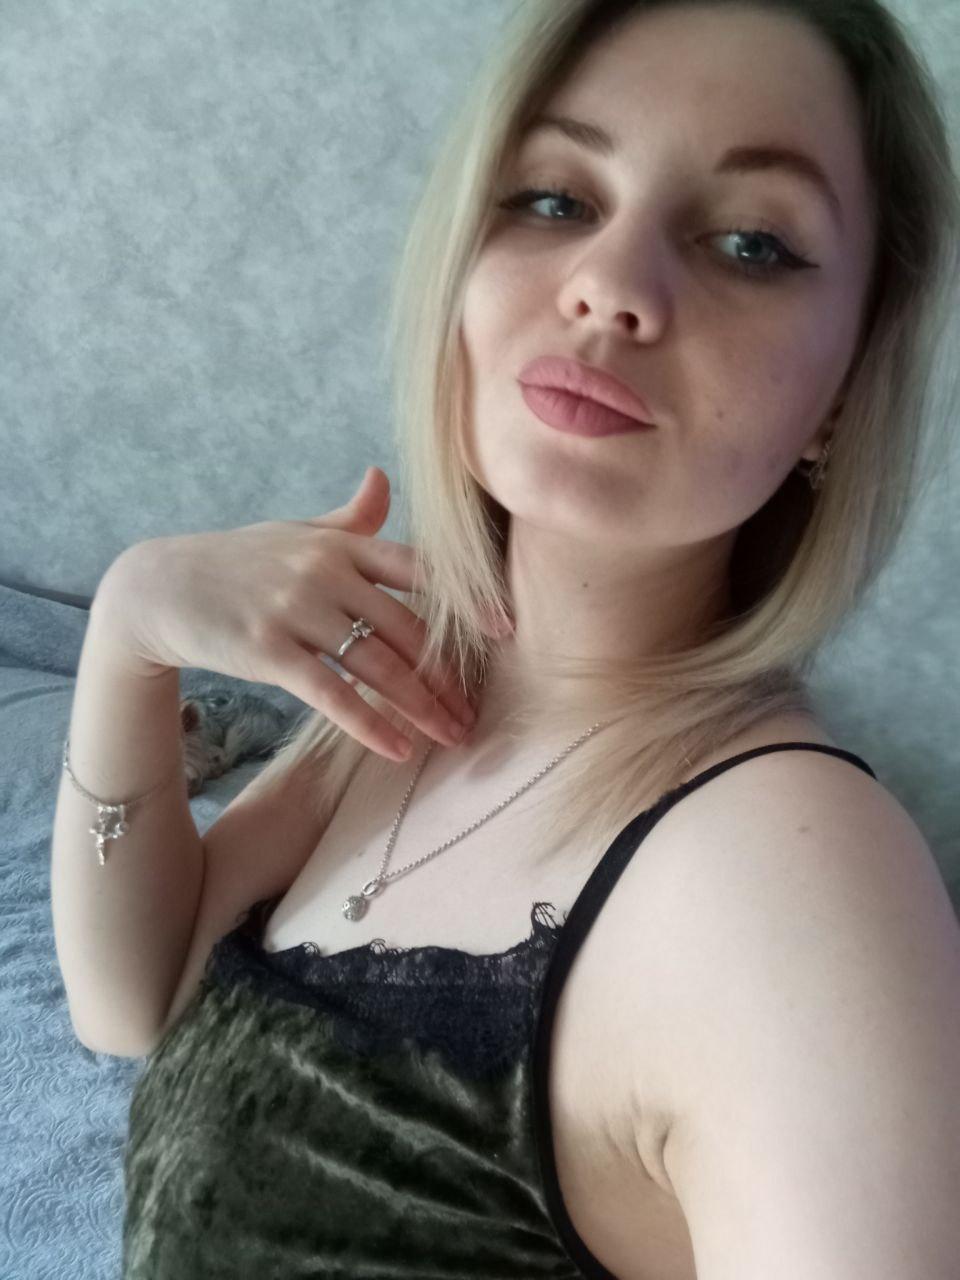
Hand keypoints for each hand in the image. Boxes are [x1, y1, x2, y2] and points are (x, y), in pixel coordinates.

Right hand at [92, 467, 491, 761]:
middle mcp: (325, 572)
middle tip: (476, 714)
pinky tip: (398, 750)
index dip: (465, 600)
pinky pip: (331, 693)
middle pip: (406, 629)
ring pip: (377, 665)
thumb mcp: (296, 532)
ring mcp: (295, 609)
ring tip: (451, 737)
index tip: (505, 631)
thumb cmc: (240, 560)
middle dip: (448, 676)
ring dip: (421, 707)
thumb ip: (348, 518)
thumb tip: (382, 476)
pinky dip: (370, 724)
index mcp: (341, 544)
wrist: (161, 585)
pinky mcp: (267, 650)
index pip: (418, 569)